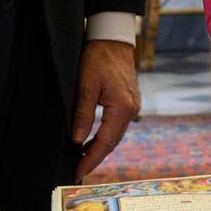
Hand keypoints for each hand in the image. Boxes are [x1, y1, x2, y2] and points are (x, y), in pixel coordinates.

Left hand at [72, 40, 140, 181]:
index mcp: (122, 107)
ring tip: (82, 158)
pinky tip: (93, 139)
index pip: (106, 142)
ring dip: (100, 147)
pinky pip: (118, 125)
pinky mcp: (130, 101)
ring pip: (116, 134)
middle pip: (113, 142)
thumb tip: (77, 140)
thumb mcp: (85, 85)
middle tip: (77, 170)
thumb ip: (83, 114)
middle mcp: (132, 109)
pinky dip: (106, 135)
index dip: (91, 159)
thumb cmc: (97, 57)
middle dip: (95, 157)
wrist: (112, 38)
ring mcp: (133, 105)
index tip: (77, 172)